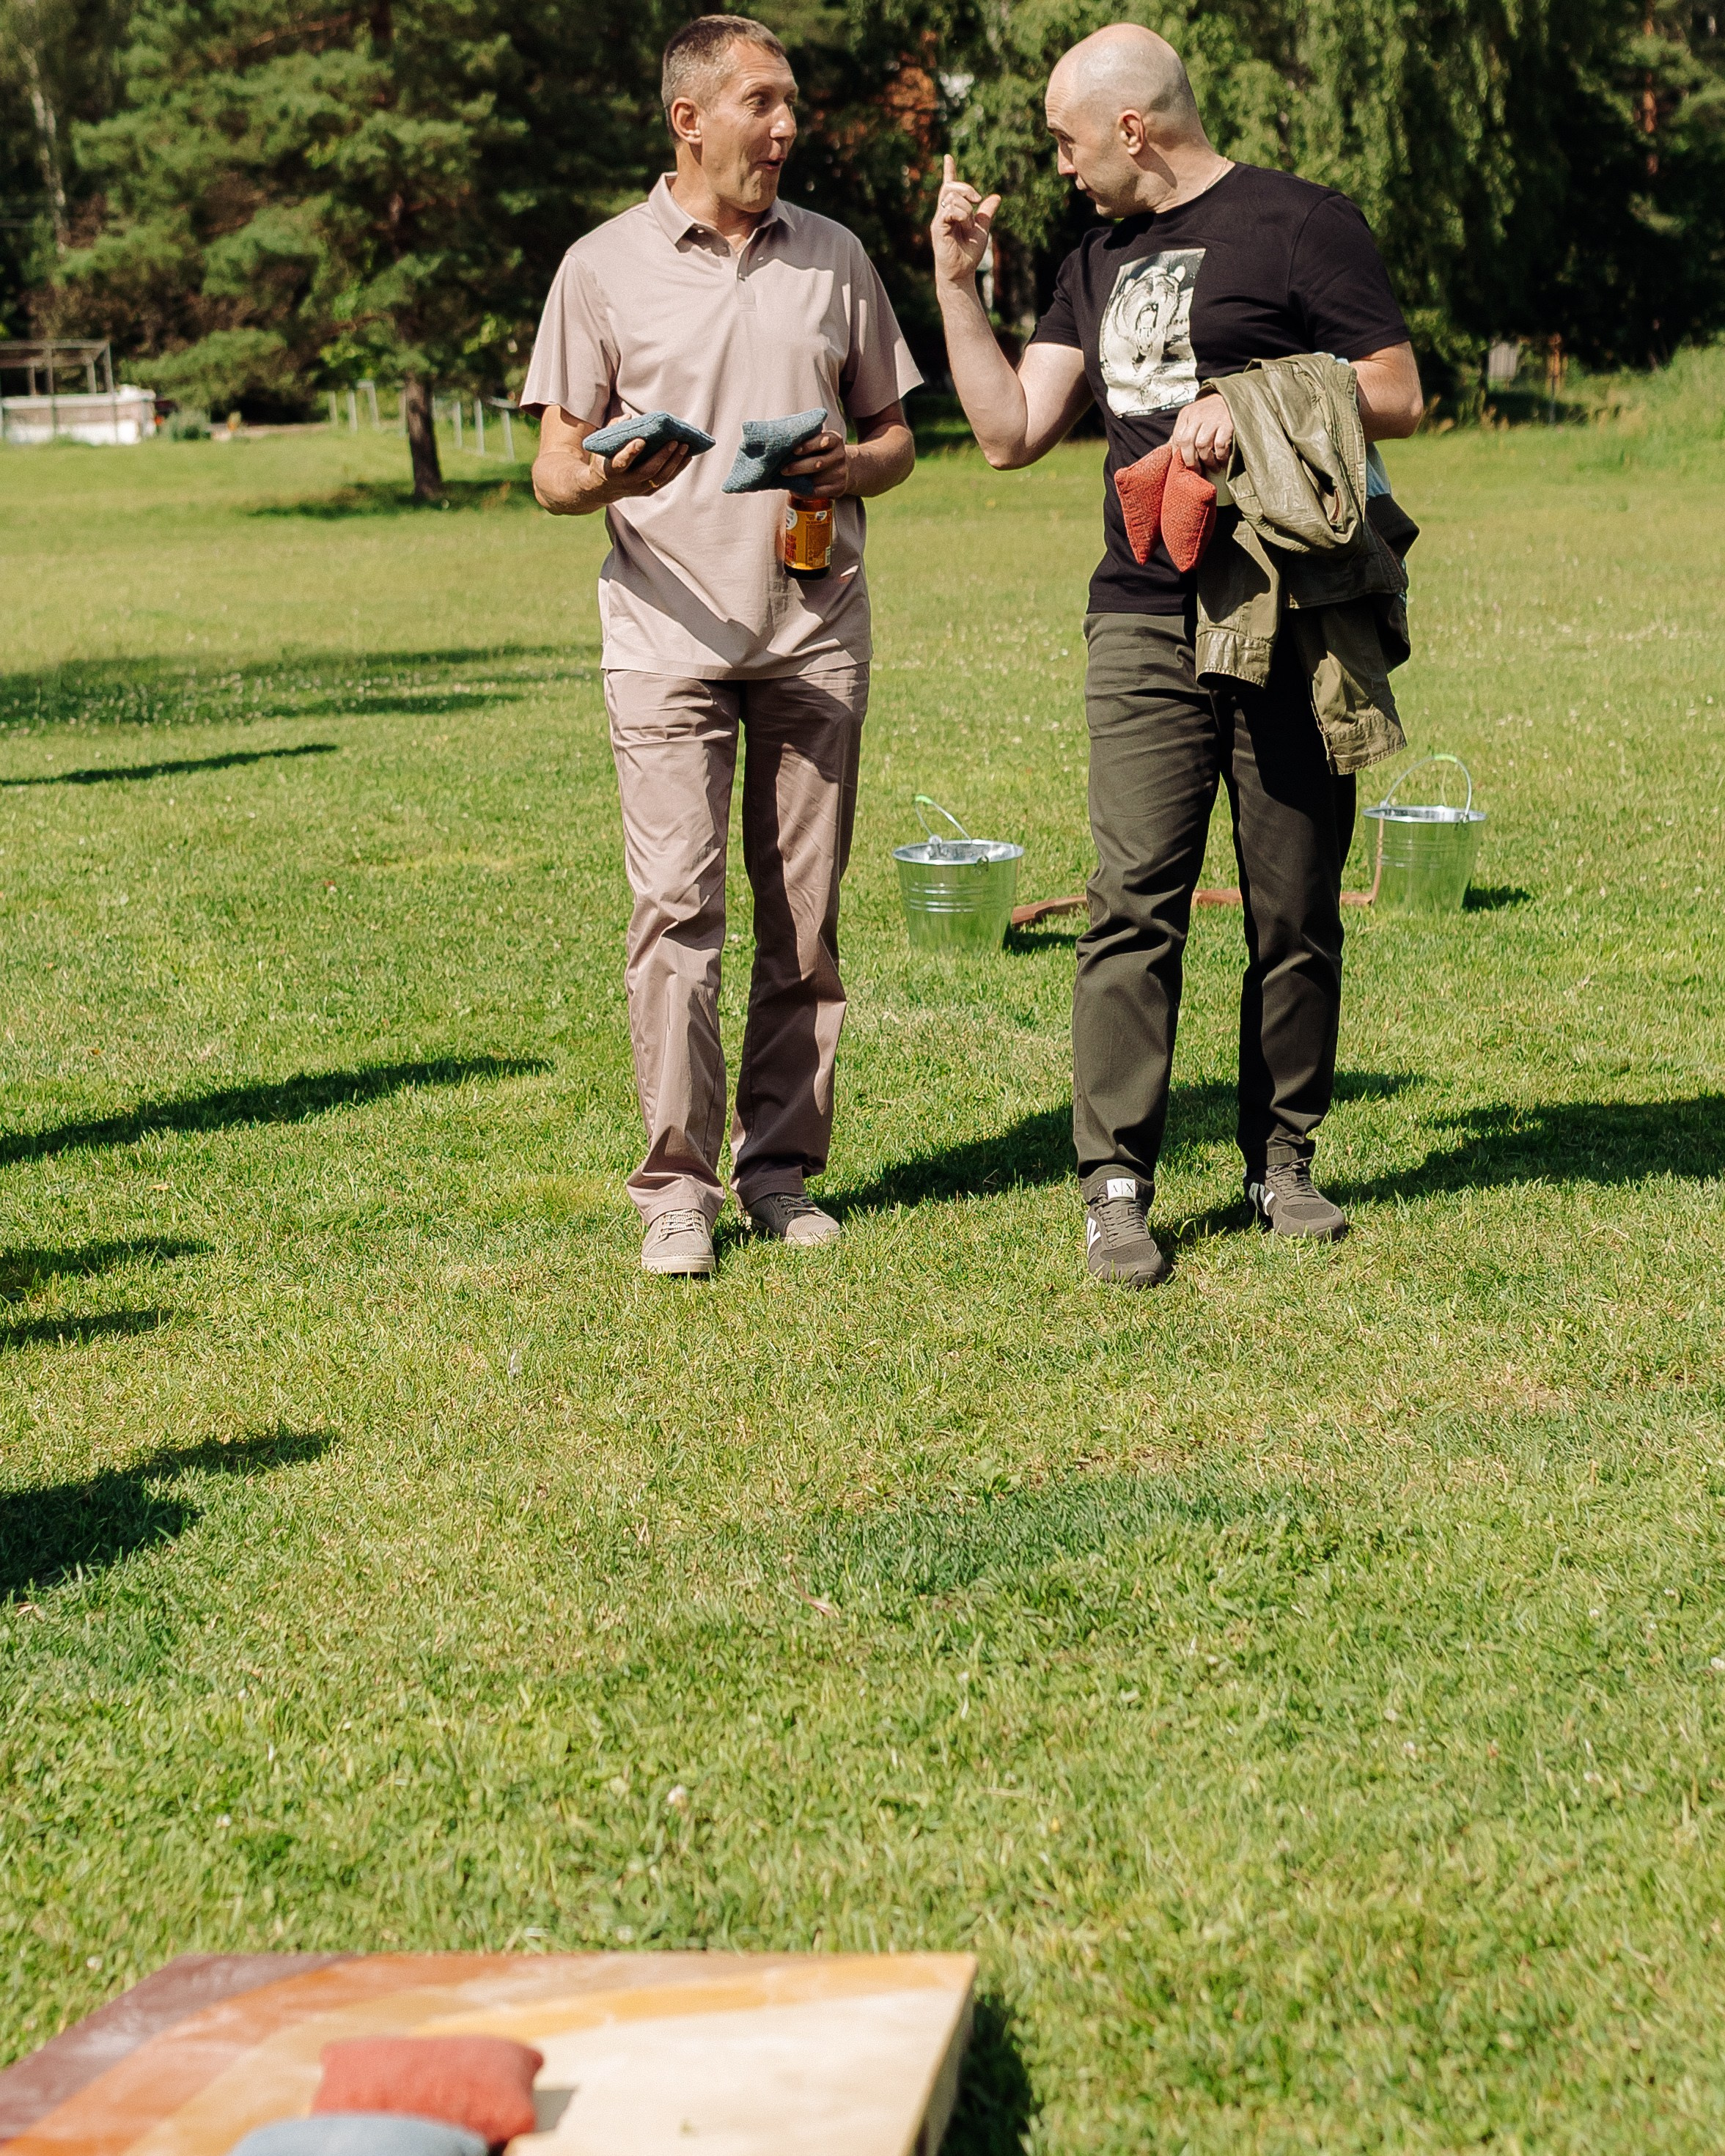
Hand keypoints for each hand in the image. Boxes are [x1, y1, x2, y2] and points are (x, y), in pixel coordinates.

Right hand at [592, 434, 691, 499]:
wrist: (603, 487)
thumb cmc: (604, 458)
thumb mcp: (602, 445)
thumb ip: (613, 429)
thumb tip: (629, 417)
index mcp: (611, 470)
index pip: (621, 462)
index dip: (631, 452)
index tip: (641, 440)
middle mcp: (626, 483)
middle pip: (648, 471)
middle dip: (662, 456)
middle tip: (674, 442)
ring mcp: (638, 489)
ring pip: (660, 478)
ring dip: (674, 462)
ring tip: (685, 447)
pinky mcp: (648, 491)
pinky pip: (665, 481)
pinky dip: (677, 469)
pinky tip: (687, 457)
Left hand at [780, 429, 849, 495]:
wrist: (842, 467)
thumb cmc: (822, 452)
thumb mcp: (819, 441)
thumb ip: (806, 440)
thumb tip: (782, 445)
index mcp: (835, 440)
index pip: (824, 441)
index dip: (809, 445)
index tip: (794, 450)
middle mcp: (840, 456)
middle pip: (818, 463)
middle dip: (798, 467)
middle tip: (783, 470)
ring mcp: (840, 473)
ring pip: (816, 479)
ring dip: (798, 481)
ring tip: (786, 481)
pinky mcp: (838, 488)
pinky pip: (817, 492)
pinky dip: (803, 492)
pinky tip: (794, 490)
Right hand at [931, 152, 1001, 288]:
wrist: (961, 273)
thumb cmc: (969, 254)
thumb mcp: (982, 229)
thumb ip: (986, 213)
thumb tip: (996, 197)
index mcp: (952, 212)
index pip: (948, 187)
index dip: (949, 172)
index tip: (948, 157)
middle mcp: (943, 213)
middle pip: (951, 187)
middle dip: (966, 188)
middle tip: (977, 199)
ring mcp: (939, 220)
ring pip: (952, 198)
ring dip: (967, 209)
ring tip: (969, 226)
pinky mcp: (937, 228)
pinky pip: (949, 210)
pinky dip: (961, 214)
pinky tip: (964, 225)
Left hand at [1168, 392, 1232, 471]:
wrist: (1232, 398)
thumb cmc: (1211, 412)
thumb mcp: (1193, 417)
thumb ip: (1183, 433)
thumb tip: (1173, 455)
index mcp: (1186, 414)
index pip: (1177, 439)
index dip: (1179, 456)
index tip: (1184, 466)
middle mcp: (1197, 415)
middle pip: (1187, 443)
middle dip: (1191, 461)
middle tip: (1197, 471)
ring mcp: (1213, 418)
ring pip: (1202, 445)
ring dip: (1207, 461)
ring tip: (1212, 467)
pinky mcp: (1228, 423)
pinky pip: (1220, 446)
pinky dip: (1220, 457)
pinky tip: (1222, 460)